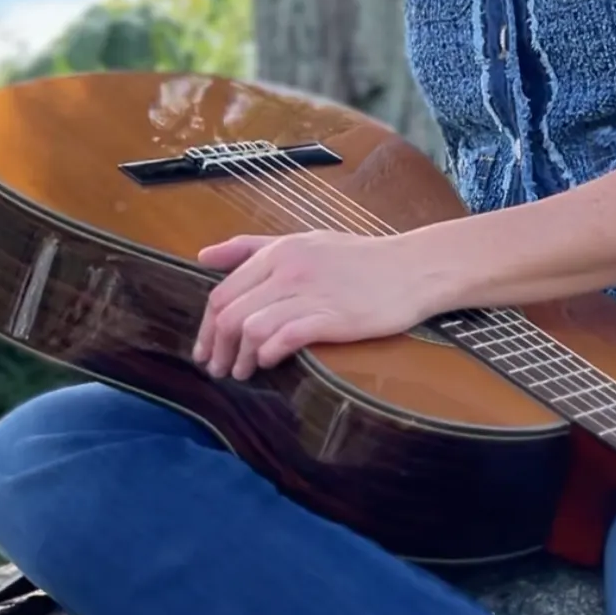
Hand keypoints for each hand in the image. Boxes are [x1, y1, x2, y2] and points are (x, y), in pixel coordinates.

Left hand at [192, 231, 437, 379]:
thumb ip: (252, 247)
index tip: (205, 349)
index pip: (222, 292)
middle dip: (216, 348)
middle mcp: (288, 269)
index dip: (206, 327)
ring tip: (242, 372)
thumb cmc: (360, 258)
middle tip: (217, 370)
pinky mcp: (333, 318)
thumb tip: (203, 256)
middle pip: (230, 314)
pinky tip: (268, 363)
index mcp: (279, 251)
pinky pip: (284, 338)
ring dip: (240, 358)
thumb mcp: (304, 241)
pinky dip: (268, 354)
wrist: (413, 268)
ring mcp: (311, 293)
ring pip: (251, 328)